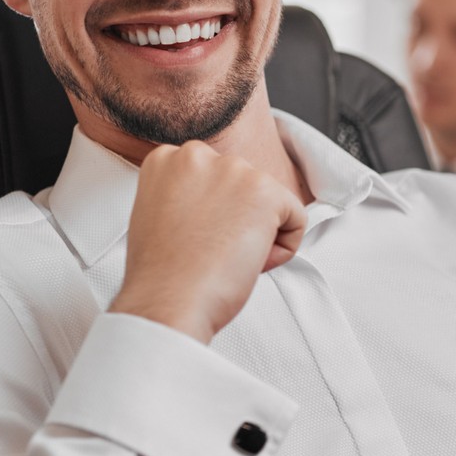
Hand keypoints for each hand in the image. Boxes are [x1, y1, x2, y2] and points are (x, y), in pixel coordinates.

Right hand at [109, 141, 308, 344]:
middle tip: (211, 252)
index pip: (215, 180)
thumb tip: (215, 203)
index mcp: (167, 159)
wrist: (167, 301)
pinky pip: (296, 218)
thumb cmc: (161, 274)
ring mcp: (233, 169)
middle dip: (237, 222)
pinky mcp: (264, 191)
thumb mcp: (158, 215)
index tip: (196, 239)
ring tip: (225, 258)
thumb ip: (184, 196)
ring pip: (270, 203)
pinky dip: (282, 249)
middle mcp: (197, 155)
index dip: (212, 217)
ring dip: (258, 235)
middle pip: (244, 189)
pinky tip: (248, 262)